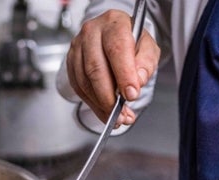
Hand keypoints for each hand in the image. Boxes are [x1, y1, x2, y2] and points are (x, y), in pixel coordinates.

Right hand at [66, 9, 159, 126]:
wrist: (114, 37)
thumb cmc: (131, 41)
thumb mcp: (148, 48)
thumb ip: (146, 63)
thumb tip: (138, 81)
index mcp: (114, 23)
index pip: (117, 49)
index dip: (124, 75)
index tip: (131, 95)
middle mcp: (92, 32)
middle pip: (96, 68)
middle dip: (109, 97)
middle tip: (122, 114)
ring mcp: (78, 47)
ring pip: (85, 81)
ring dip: (101, 104)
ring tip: (117, 116)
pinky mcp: (71, 62)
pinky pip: (78, 88)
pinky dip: (92, 104)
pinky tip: (105, 110)